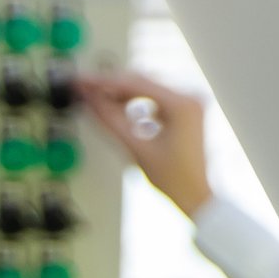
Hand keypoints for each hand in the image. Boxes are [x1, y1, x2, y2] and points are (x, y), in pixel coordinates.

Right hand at [72, 68, 213, 214]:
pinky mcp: (183, 111)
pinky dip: (133, 102)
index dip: (103, 82)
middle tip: (83, 88)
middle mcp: (189, 97)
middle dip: (110, 86)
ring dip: (120, 93)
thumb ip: (110, 120)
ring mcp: (188, 103)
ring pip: (145, 89)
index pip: (135, 83)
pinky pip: (153, 99)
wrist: (195, 196)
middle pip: (140, 82)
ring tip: (95, 98)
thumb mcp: (136, 148)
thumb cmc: (173, 178)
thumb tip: (90, 99)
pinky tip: (116, 107)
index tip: (82, 82)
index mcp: (182, 104)